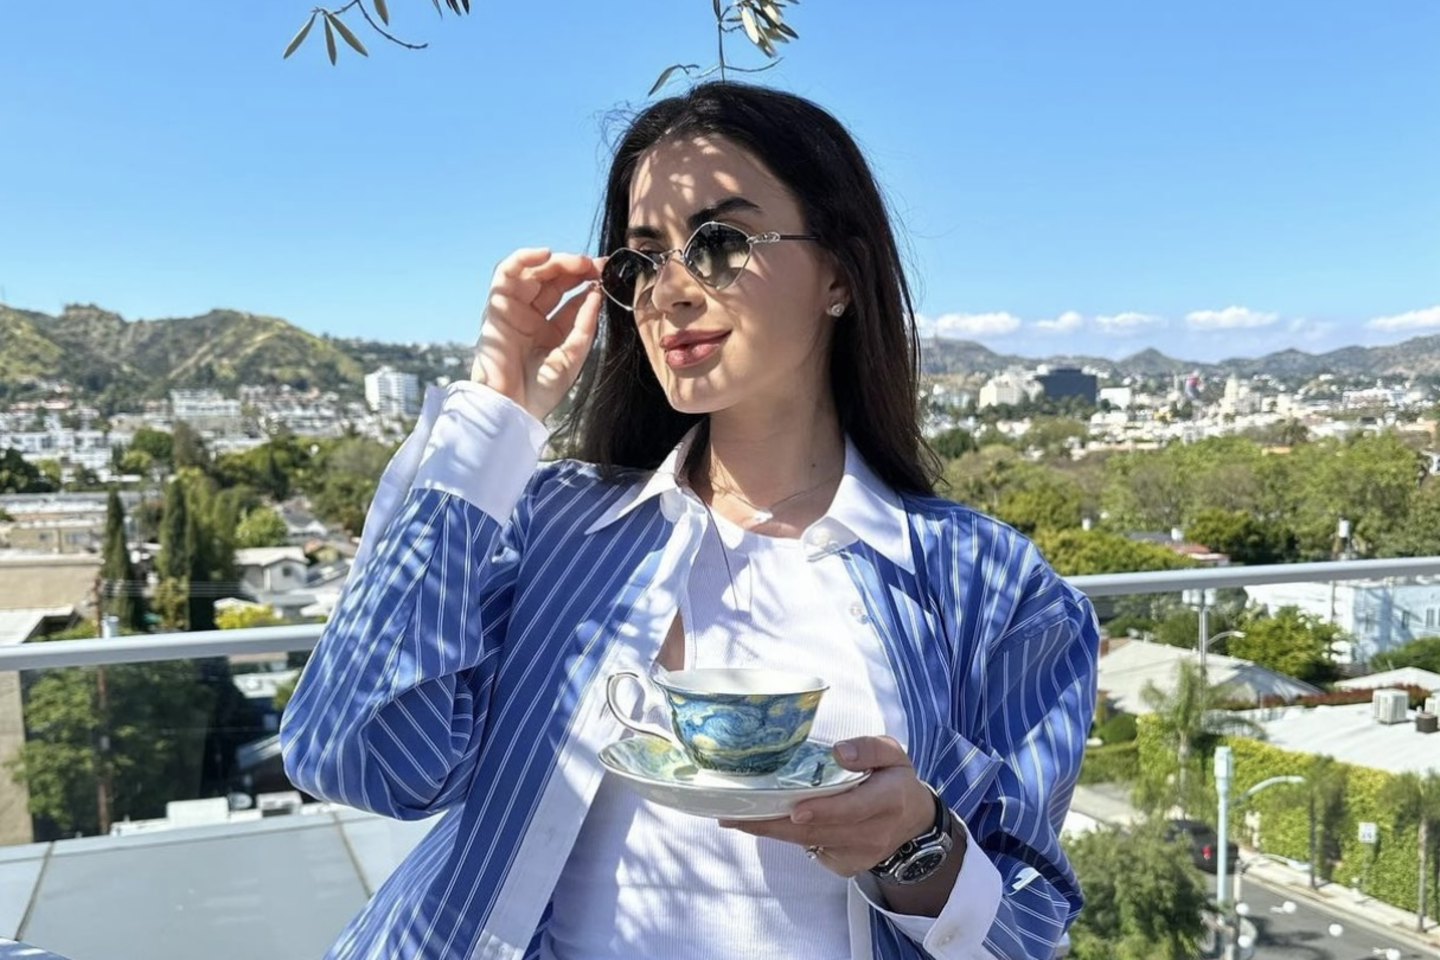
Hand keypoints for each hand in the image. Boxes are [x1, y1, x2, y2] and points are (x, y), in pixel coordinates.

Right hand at [471, 248, 603, 421]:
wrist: (513, 406)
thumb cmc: (542, 389)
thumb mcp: (573, 353)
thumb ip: (584, 323)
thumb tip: (595, 293)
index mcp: (551, 328)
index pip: (570, 296)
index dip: (587, 281)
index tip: (605, 272)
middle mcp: (532, 316)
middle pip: (553, 280)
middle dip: (575, 268)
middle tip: (595, 266)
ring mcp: (514, 310)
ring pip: (533, 273)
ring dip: (555, 262)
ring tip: (577, 263)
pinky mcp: (496, 307)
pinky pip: (506, 274)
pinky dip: (523, 259)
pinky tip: (544, 254)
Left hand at [720, 736, 935, 877]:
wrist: (912, 822)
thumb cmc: (894, 779)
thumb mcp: (893, 753)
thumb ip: (869, 748)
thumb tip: (839, 752)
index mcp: (889, 798)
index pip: (854, 807)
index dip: (825, 810)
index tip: (796, 809)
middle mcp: (874, 832)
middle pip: (819, 830)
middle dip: (775, 822)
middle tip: (734, 814)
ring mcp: (859, 854)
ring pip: (808, 842)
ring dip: (770, 830)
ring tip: (734, 818)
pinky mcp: (845, 866)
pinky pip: (810, 850)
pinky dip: (786, 836)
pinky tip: (764, 821)